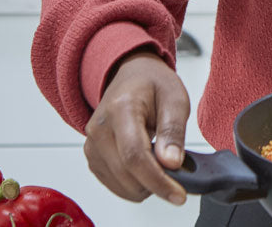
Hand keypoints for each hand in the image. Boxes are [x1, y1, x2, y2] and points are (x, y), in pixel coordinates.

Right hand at [83, 48, 189, 204]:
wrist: (131, 76)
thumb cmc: (153, 83)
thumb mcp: (175, 97)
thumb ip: (174, 130)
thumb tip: (172, 163)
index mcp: (121, 108)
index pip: (135, 156)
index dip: (157, 180)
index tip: (178, 195)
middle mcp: (99, 128)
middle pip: (126, 174)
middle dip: (156, 183)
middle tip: (179, 175)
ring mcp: (92, 145)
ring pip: (120, 184)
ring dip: (146, 184)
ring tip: (162, 161)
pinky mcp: (92, 158)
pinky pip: (114, 184)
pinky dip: (135, 183)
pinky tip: (147, 165)